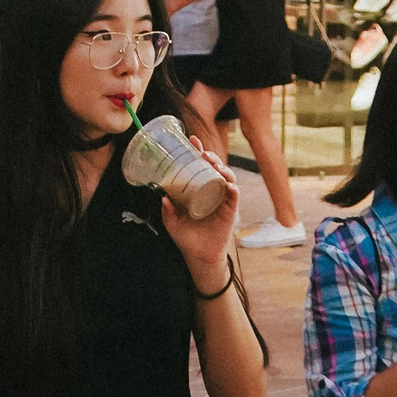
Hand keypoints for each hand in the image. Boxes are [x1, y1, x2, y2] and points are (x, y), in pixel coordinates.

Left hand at [160, 137, 239, 285]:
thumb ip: (167, 210)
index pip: (199, 165)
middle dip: (211, 156)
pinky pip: (234, 196)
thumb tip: (162, 196)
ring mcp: (222, 199)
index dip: (197, 151)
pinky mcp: (230, 210)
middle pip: (215, 167)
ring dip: (222, 168)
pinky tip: (228, 185)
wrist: (199, 256)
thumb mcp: (172, 222)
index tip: (192, 140)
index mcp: (198, 189)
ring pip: (227, 177)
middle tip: (202, 153)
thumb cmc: (187, 237)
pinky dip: (232, 188)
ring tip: (214, 165)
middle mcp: (211, 190)